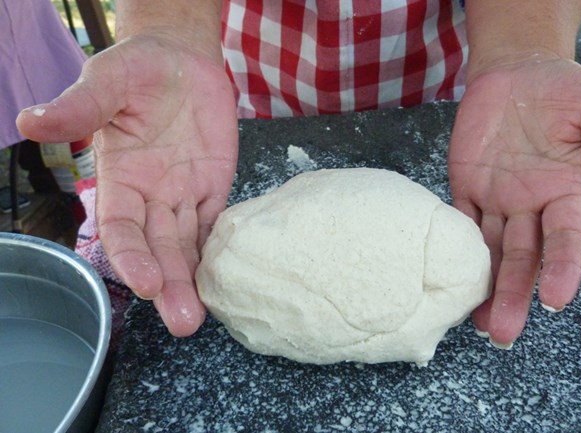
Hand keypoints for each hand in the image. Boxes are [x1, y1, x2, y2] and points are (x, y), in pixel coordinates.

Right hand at [17, 34, 238, 336]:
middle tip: (183, 322)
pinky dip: (221, 251)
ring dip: (193, 280)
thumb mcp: (107, 83)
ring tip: (199, 317)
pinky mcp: (214, 187)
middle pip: (159, 248)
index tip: (145, 283)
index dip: (131, 256)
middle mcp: (151, 196)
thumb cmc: (137, 69)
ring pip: (188, 245)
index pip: (122, 228)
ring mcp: (184, 194)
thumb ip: (79, 107)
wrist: (181, 60)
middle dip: (169, 285)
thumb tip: (30, 121)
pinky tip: (227, 279)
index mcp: (120, 179)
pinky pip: (217, 225)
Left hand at [448, 56, 580, 347]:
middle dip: (514, 294)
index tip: (556, 300)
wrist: (516, 72)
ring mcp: (497, 199)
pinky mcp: (466, 187)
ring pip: (489, 250)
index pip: (564, 239)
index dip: (562, 268)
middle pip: (521, 258)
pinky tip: (450, 278)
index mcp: (564, 192)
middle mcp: (531, 205)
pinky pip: (460, 221)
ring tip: (478, 325)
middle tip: (503, 333)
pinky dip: (455, 248)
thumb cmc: (562, 88)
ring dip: (484, 286)